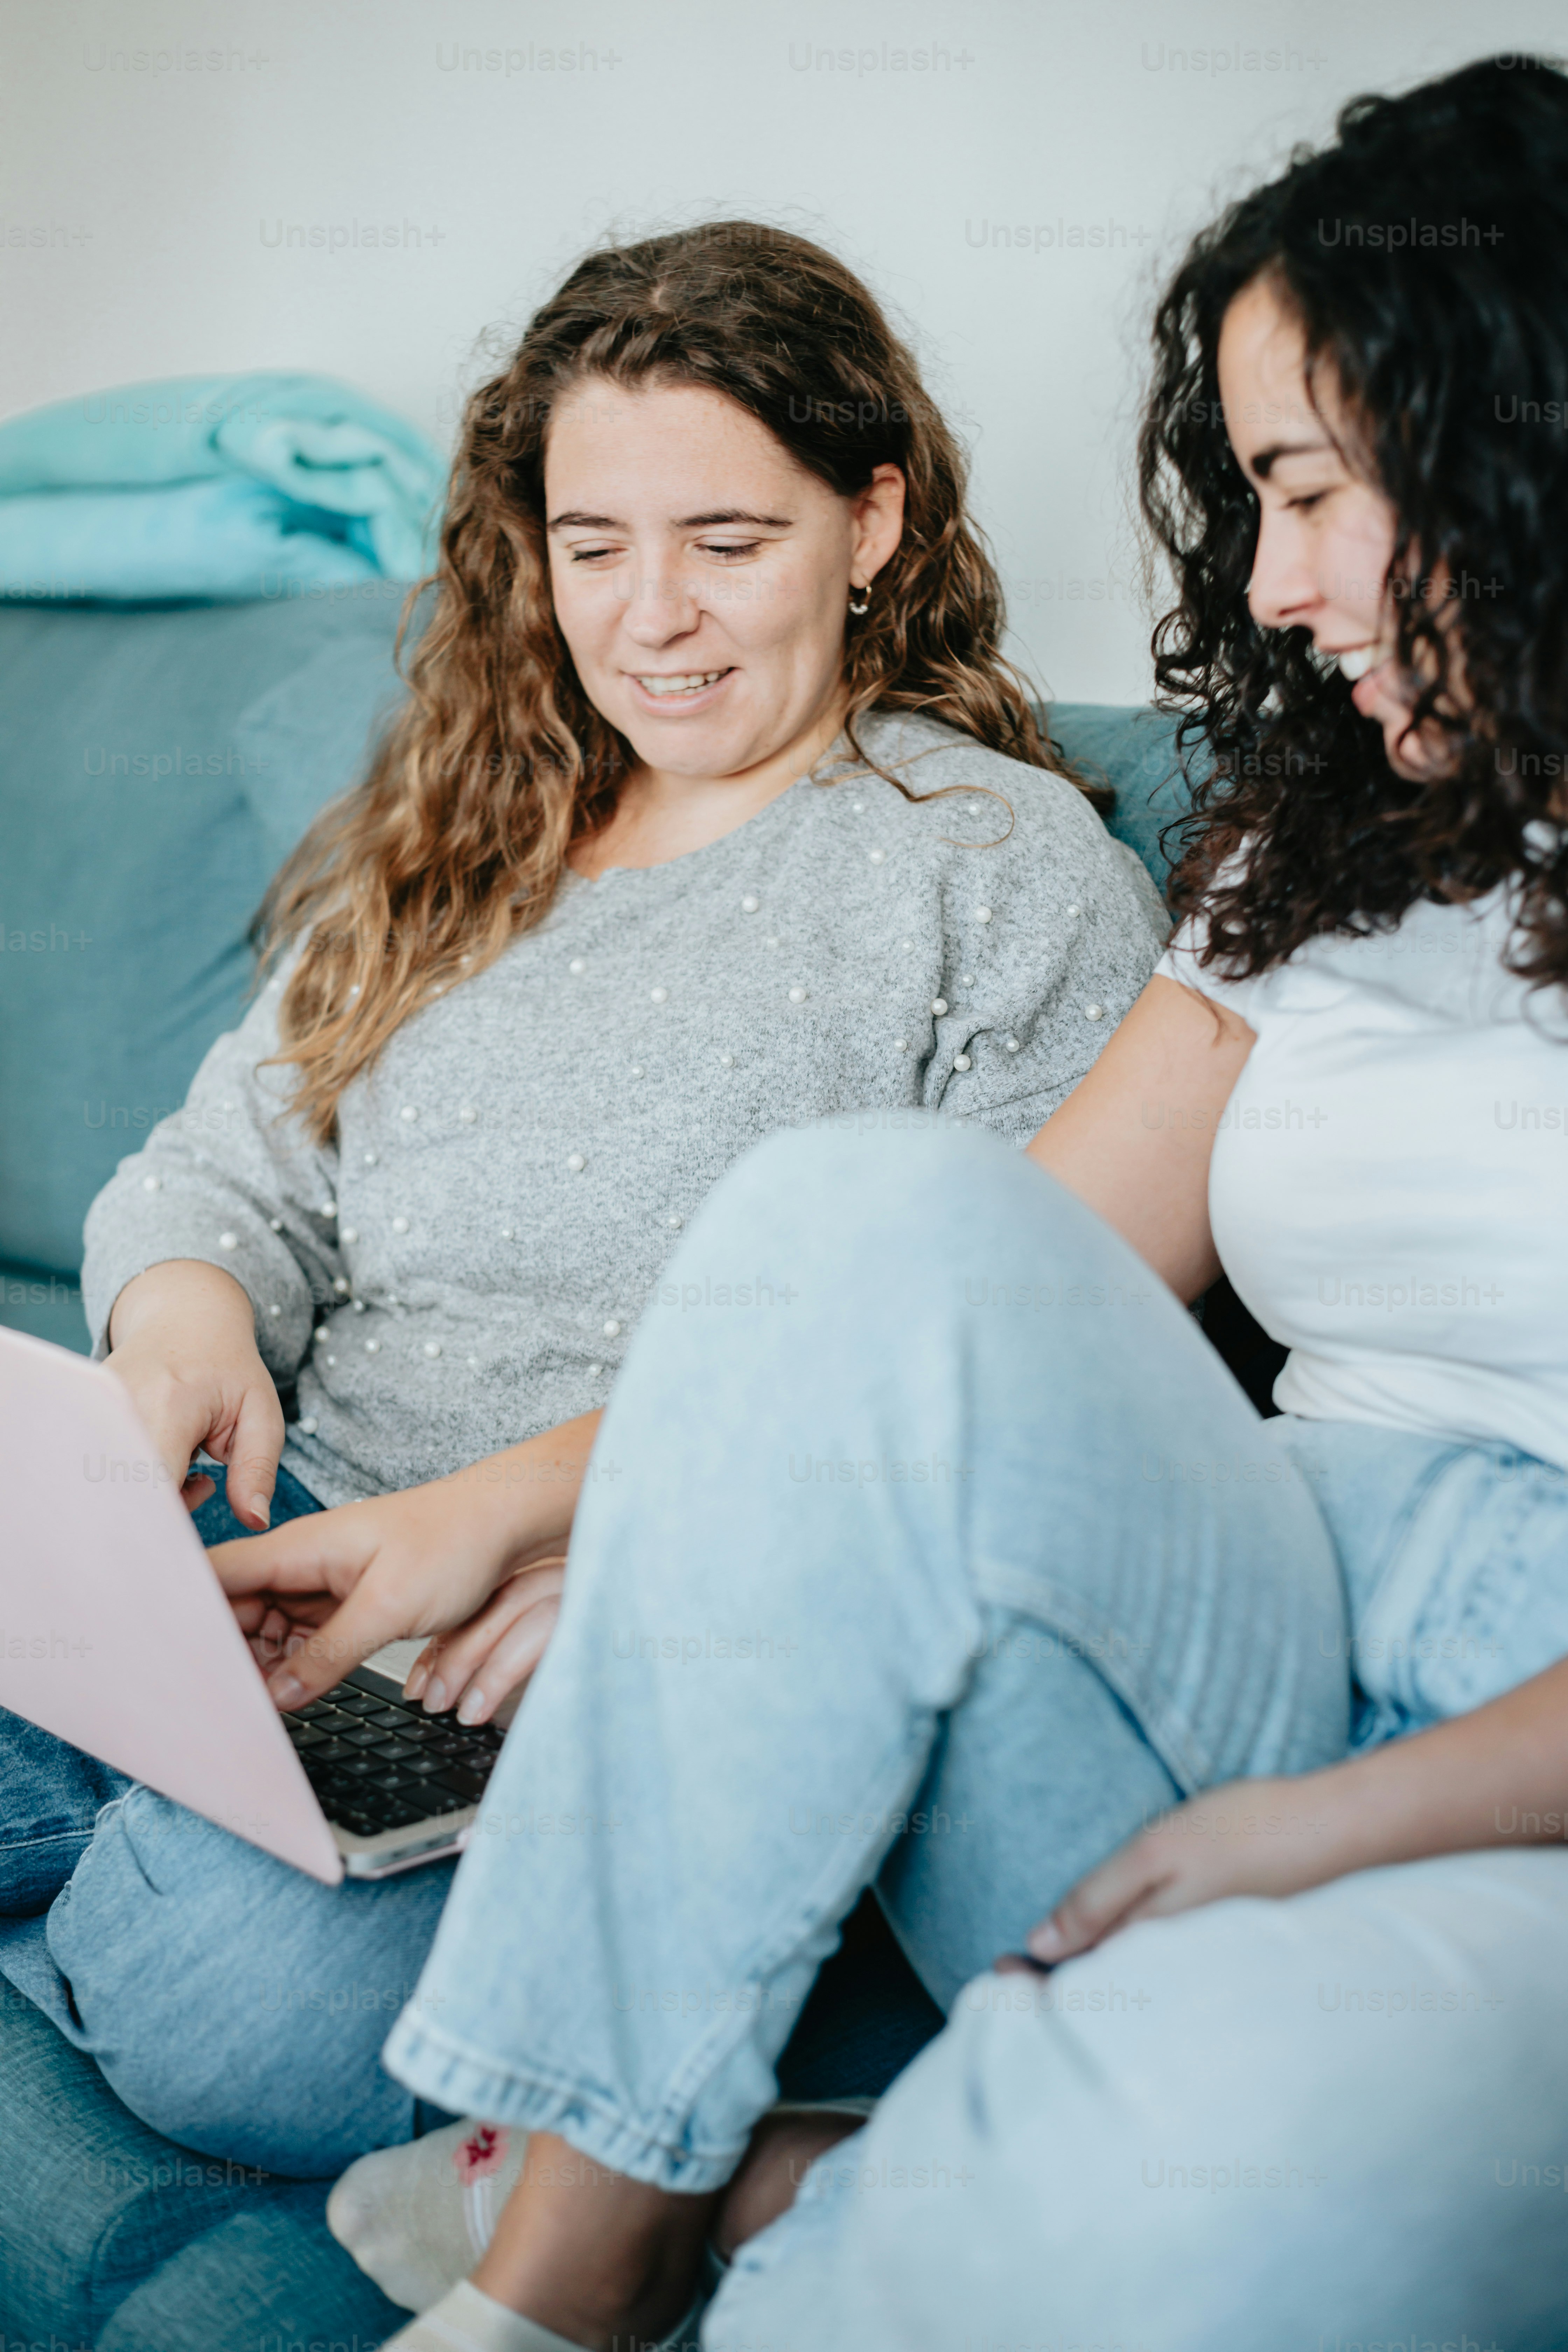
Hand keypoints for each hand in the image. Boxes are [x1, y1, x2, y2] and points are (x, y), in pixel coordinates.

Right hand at [106, 1259, 283, 1526]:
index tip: (203, 1500)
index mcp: (168, 1405)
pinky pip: (102, 1467)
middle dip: (164, 1508)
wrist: (186, 1319)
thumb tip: (255, 1523)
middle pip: (128, 1493)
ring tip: (183, 1461)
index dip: (176, 1516)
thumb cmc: (229, 1370)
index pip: (154, 1487)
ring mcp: (93, 1409)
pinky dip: (131, 1475)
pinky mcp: (80, 1414)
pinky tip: (157, 1453)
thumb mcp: (261, 1413)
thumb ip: (257, 1469)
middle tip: (199, 1481)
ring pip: (112, 1484)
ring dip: (148, 1490)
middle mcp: (118, 1406)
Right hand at [208, 1474, 567, 1709]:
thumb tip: (278, 1696)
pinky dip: (295, 1664)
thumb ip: (329, 1654)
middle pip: (234, 1611)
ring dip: (261, 1665)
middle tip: (221, 1705)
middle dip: (225, 1654)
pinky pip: (302, 1636)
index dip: (187, 1616)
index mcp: (297, 1548)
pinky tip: (293, 1694)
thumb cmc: (452, 1544)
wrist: (502, 1524)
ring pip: (266, 1629)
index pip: (215, 1577)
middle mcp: (301, 1563)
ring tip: (255, 1709)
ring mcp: (321, 1583)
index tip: (175, 1663)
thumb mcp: (388, 1607)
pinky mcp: (344, 1602)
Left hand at [1022, 1774, 1351, 1962]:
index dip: (1031, 1989)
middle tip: (1008, 1974)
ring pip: (1138, 1993)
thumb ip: (1097, 1900)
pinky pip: (1169, 1980)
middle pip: (1106, 1999)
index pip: (1078, 1991)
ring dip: (1096, 1986)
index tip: (996, 1969)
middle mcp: (1181, 1976)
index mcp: (1153, 1953)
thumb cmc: (1247, 1831)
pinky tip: (1125, 1956)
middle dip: (1056, 1994)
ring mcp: (1209, 1970)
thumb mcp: (1157, 1852)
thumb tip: (1039, 1945)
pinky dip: (1135, 1974)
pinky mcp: (1231, 1959)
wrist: (1343, 1833)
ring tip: (1053, 1971)